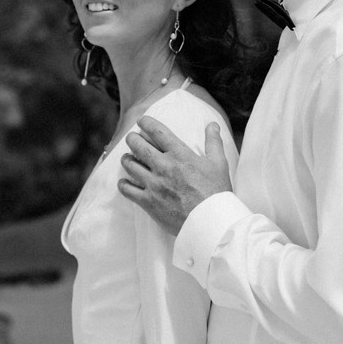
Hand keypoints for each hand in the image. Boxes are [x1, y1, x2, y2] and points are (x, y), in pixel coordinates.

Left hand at [118, 116, 232, 234]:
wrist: (211, 222)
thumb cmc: (216, 192)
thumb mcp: (219, 163)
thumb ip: (213, 142)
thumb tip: (212, 125)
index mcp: (180, 154)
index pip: (157, 131)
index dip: (146, 123)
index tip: (141, 121)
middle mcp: (164, 166)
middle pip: (137, 145)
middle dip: (132, 139)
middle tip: (132, 139)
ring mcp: (154, 184)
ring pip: (130, 165)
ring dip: (127, 159)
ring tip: (128, 158)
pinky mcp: (148, 202)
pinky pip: (127, 189)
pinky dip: (123, 184)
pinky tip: (124, 182)